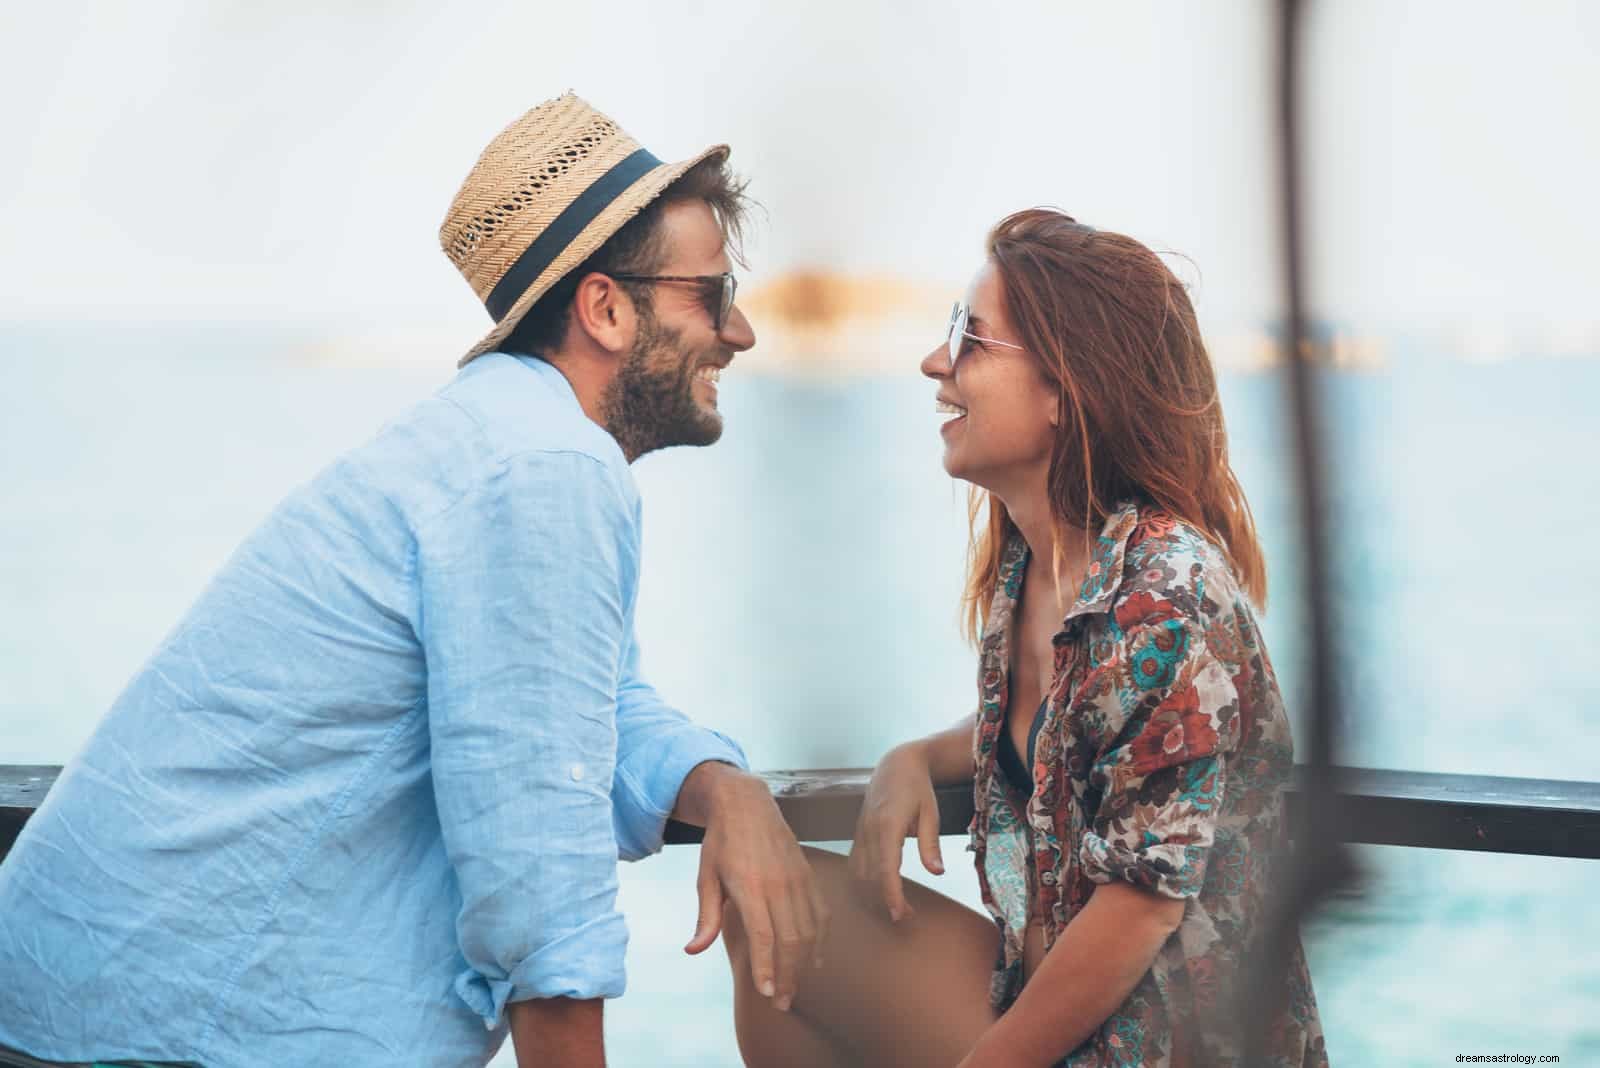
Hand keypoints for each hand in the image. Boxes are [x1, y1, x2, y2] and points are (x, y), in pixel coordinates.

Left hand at [681, 769, 827, 1012]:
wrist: (747, 804)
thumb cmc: (721, 843)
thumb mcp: (705, 877)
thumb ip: (705, 917)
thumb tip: (693, 950)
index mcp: (749, 885)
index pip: (763, 934)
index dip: (767, 966)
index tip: (766, 993)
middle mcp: (778, 884)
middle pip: (791, 939)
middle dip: (788, 975)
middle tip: (781, 1002)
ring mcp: (797, 879)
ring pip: (810, 930)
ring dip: (804, 964)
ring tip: (795, 988)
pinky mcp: (808, 875)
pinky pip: (820, 914)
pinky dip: (820, 940)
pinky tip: (813, 960)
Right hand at [848, 742, 944, 921]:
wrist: (896, 764)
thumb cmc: (917, 788)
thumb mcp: (931, 813)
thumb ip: (931, 844)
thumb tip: (937, 873)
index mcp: (888, 824)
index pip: (886, 868)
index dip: (891, 894)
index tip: (900, 914)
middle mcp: (869, 830)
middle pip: (869, 876)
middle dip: (884, 899)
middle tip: (906, 915)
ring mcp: (860, 832)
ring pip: (857, 872)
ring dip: (872, 893)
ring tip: (894, 905)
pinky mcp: (857, 834)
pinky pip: (854, 863)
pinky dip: (862, 881)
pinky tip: (877, 890)